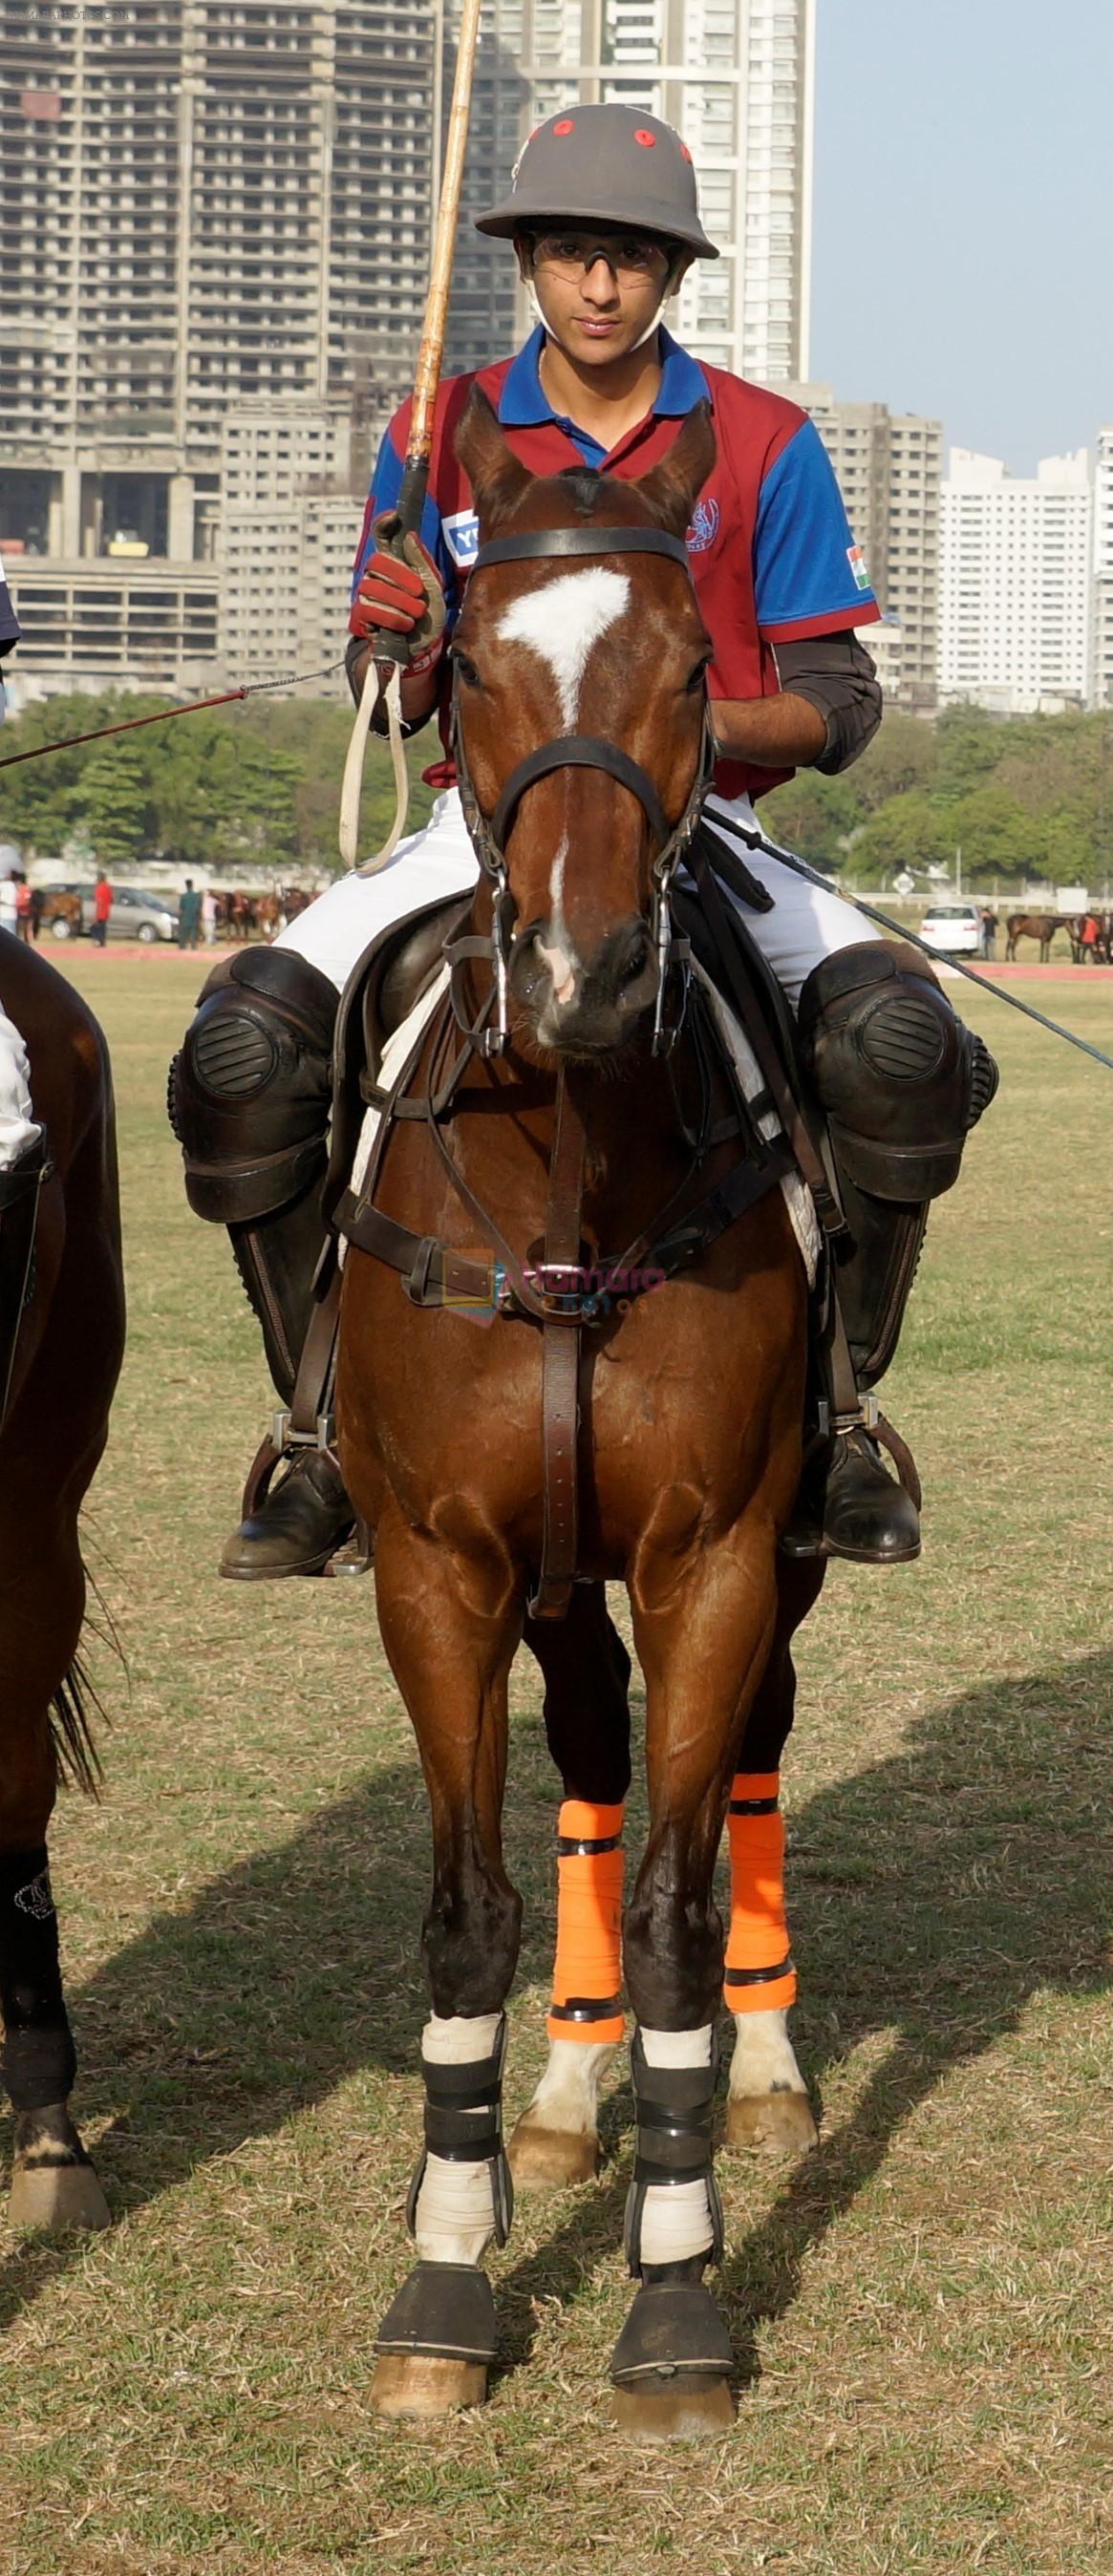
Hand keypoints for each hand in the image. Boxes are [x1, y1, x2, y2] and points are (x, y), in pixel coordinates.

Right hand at [349, 517, 445, 677]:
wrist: (424, 646)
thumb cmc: (428, 613)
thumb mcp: (433, 586)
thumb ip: (422, 561)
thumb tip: (409, 536)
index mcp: (393, 564)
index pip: (381, 537)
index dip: (383, 524)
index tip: (394, 517)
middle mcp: (376, 575)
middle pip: (377, 562)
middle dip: (401, 578)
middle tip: (419, 593)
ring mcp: (367, 594)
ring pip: (374, 587)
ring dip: (401, 602)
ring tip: (416, 614)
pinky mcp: (363, 616)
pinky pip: (371, 609)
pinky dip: (393, 617)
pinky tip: (406, 625)